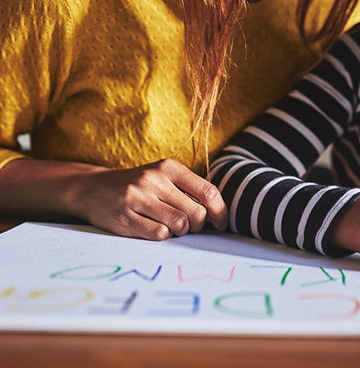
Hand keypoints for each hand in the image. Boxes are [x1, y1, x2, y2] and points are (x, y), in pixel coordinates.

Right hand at [70, 159, 227, 239]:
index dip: (220, 212)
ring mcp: (138, 198)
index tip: (221, 224)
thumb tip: (218, 213)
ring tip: (172, 228)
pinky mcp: (125, 217)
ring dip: (181, 232)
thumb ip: (189, 190)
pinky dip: (163, 236)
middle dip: (199, 225)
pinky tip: (154, 229)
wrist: (93, 189)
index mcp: (169, 168)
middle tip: (190, 227)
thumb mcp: (163, 178)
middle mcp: (154, 179)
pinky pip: (159, 234)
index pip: (208, 191)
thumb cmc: (138, 187)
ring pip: (180, 224)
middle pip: (196, 212)